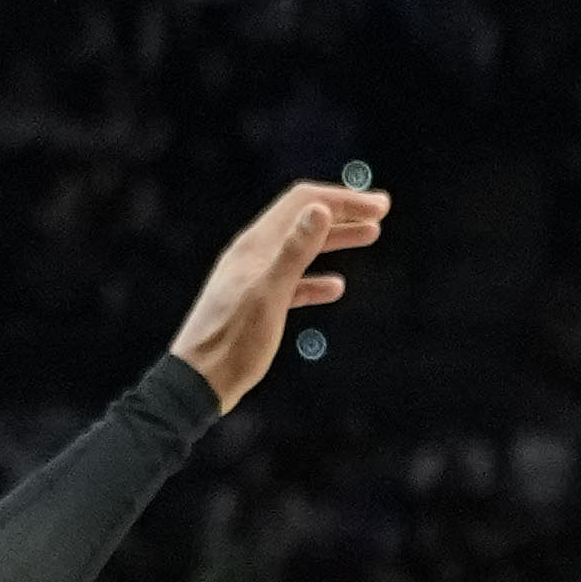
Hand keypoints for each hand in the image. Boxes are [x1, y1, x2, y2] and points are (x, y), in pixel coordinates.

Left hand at [167, 178, 391, 413]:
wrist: (198, 382)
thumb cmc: (231, 342)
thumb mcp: (269, 295)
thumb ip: (294, 252)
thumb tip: (320, 209)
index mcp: (255, 245)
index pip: (303, 203)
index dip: (343, 199)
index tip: (379, 206)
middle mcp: (254, 254)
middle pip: (303, 219)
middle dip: (344, 212)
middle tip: (382, 212)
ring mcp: (254, 278)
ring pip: (302, 249)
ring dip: (336, 239)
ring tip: (370, 236)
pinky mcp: (257, 305)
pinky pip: (292, 283)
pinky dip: (317, 279)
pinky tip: (336, 287)